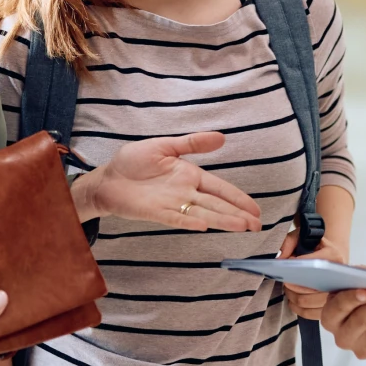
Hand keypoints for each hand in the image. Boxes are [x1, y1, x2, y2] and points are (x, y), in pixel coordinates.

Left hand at [73, 132, 261, 231]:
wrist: (108, 177)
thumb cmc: (134, 161)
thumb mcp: (165, 146)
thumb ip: (192, 143)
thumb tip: (222, 137)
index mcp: (190, 175)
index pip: (220, 188)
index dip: (238, 198)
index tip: (256, 210)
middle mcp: (185, 192)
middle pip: (217, 204)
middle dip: (237, 214)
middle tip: (257, 225)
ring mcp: (172, 204)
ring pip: (203, 213)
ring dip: (222, 220)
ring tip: (242, 228)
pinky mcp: (156, 212)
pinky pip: (177, 218)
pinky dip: (190, 222)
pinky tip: (206, 227)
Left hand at [276, 229, 347, 318]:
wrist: (329, 256)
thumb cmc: (313, 246)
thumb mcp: (301, 236)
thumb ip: (289, 242)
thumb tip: (279, 260)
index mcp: (334, 256)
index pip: (316, 264)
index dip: (298, 267)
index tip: (287, 268)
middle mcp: (339, 276)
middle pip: (313, 288)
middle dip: (294, 285)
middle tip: (285, 281)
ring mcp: (337, 293)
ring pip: (310, 302)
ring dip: (294, 297)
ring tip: (287, 289)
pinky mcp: (330, 306)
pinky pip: (312, 314)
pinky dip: (298, 308)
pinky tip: (292, 300)